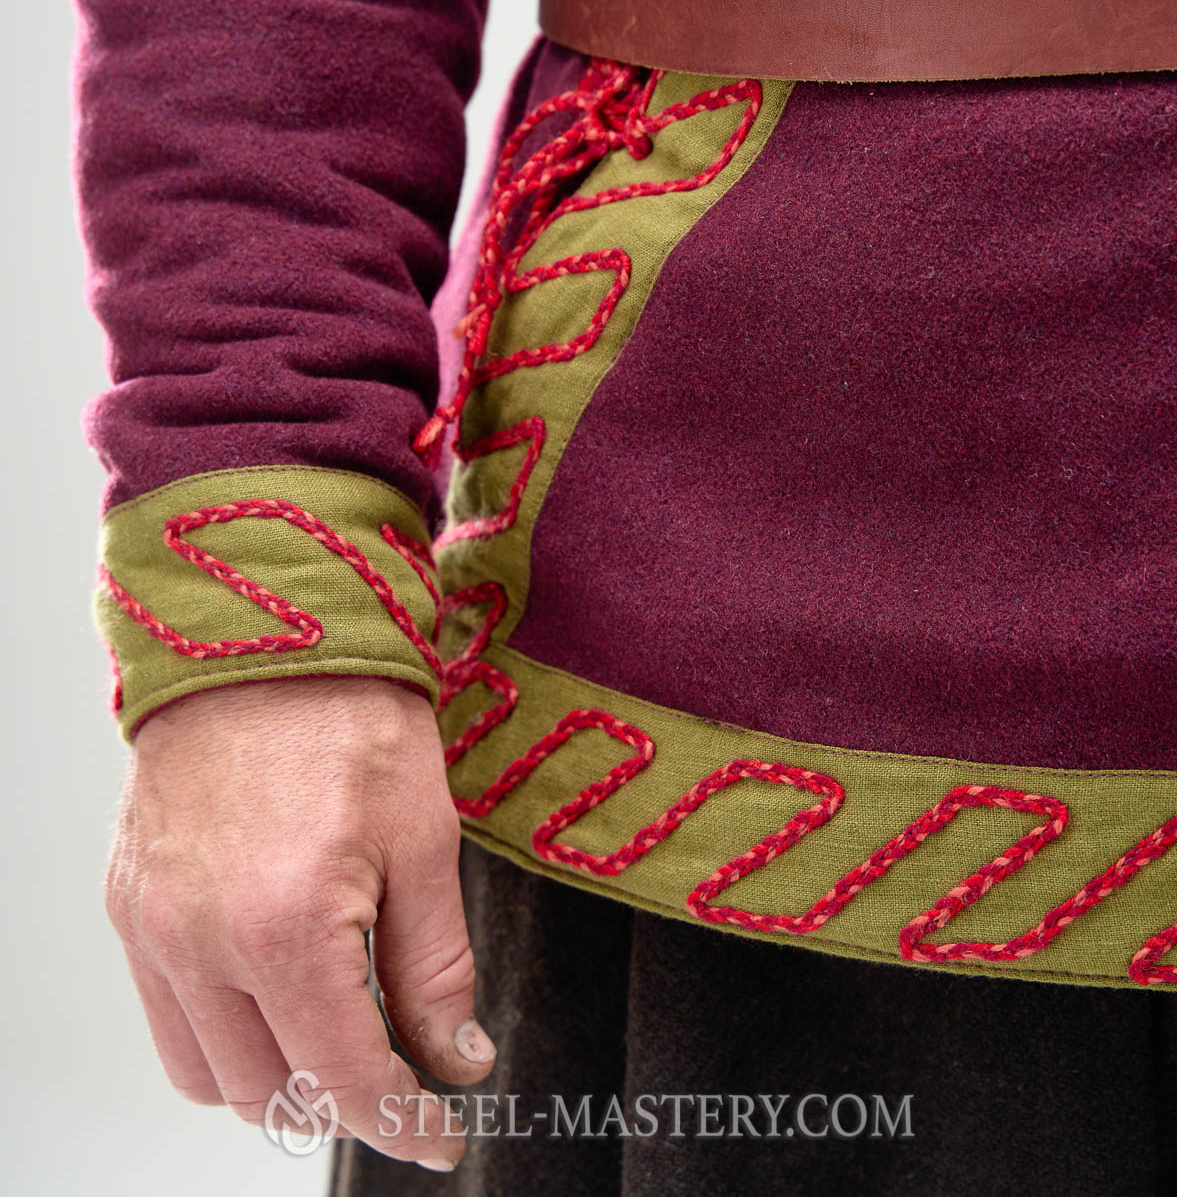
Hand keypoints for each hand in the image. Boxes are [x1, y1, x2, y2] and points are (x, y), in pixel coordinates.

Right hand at [106, 675, 492, 1167]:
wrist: (258, 627)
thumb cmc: (348, 714)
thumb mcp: (423, 837)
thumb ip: (436, 967)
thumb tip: (456, 1060)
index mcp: (286, 928)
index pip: (345, 1080)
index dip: (404, 1124)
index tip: (440, 1137)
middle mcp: (201, 942)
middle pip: (271, 1095)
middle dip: (341, 1102)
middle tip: (398, 1073)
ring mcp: (153, 926)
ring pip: (207, 1074)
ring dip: (273, 1078)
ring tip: (332, 1030)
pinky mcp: (130, 904)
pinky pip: (165, 1015)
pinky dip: (219, 1031)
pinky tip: (271, 987)